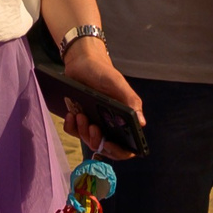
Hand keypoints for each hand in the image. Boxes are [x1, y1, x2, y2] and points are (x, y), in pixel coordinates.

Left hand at [61, 36, 145, 158]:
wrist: (82, 61)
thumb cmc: (103, 71)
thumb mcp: (117, 83)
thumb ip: (131, 100)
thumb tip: (141, 123)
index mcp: (124, 119)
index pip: (126, 146)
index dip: (118, 151)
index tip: (108, 143)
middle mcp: (109, 124)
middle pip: (104, 146)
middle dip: (96, 140)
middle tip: (93, 127)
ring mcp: (93, 122)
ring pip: (87, 139)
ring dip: (82, 131)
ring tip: (81, 115)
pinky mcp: (79, 119)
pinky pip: (73, 131)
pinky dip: (71, 126)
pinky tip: (71, 114)